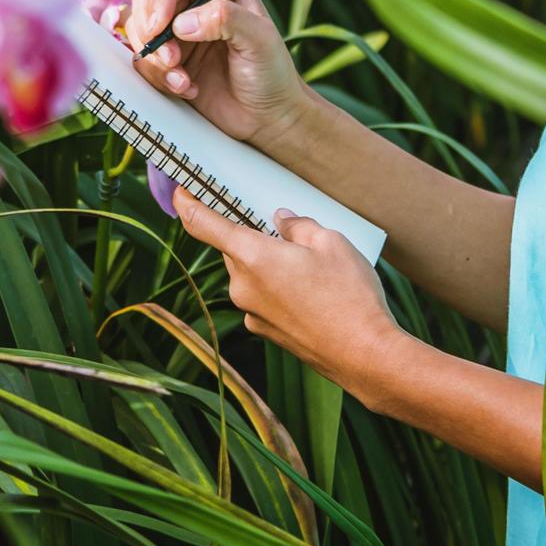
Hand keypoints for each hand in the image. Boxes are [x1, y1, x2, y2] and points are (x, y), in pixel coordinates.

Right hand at [122, 0, 313, 149]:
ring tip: (182, 78)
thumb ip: (226, 19)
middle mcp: (196, 4)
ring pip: (139, 27)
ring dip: (155, 56)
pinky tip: (186, 88)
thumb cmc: (272, 75)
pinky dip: (158, 76)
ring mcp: (179, 32)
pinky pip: (143, 59)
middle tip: (170, 57)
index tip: (160, 26)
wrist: (266, 117)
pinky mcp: (169, 59)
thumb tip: (183, 22)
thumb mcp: (260, 40)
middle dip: (150, 27)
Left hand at [174, 195, 396, 395]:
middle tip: (287, 232)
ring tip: (311, 267)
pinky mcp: (264, 331)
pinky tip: (310, 293)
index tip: (180, 190)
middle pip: (233, 249)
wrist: (364, 355)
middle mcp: (242, 286)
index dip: (187, 202)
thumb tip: (281, 221)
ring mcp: (251, 312)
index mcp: (252, 256)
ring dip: (268, 264)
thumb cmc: (349, 295)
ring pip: (249, 274)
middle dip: (254, 237)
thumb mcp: (330, 242)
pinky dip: (277, 288)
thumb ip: (298, 225)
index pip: (202, 223)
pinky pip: (261, 297)